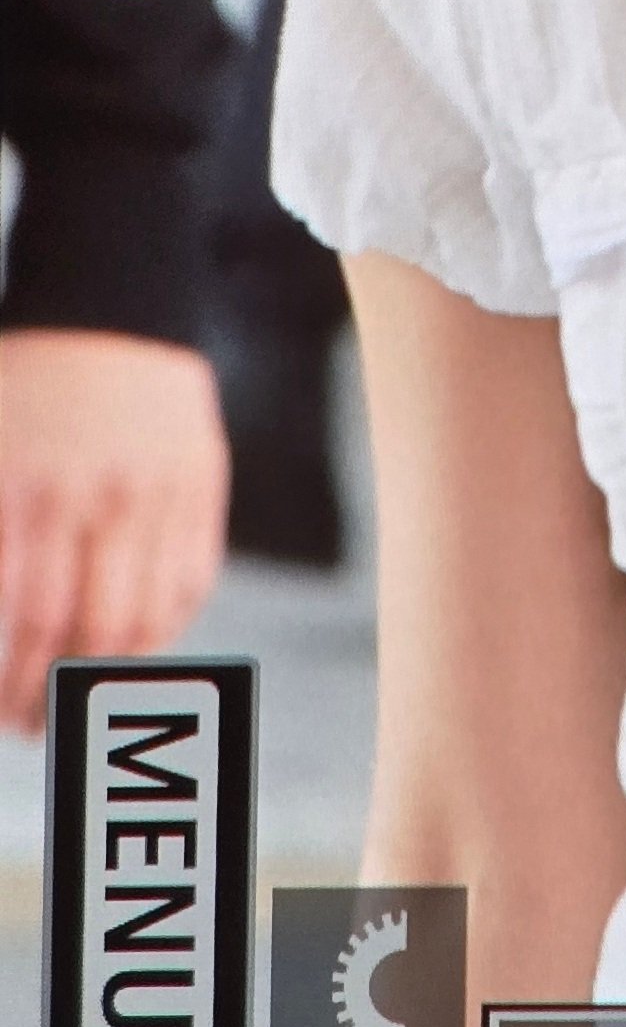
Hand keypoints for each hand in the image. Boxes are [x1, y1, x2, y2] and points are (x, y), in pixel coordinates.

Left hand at [0, 332, 229, 733]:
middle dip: (57, 690)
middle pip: (90, 627)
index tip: (4, 711)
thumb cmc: (24, 384)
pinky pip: (193, 577)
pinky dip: (168, 622)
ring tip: (89, 689)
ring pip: (149, 613)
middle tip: (37, 721)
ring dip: (116, 669)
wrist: (110, 305)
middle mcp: (102, 495)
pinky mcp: (203, 483)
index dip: (13, 679)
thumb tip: (2, 620)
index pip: (27, 615)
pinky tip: (138, 637)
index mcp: (34, 488)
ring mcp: (161, 490)